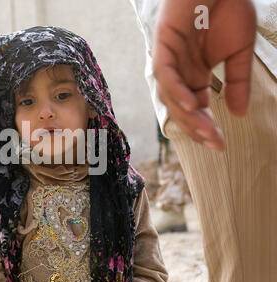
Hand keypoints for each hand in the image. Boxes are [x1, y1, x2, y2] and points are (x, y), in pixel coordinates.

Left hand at [153, 0, 256, 150]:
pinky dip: (176, 89)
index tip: (221, 145)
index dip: (206, 127)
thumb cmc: (228, 10)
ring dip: (188, 114)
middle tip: (214, 143)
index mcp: (194, 75)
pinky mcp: (163, 45)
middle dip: (197, 127)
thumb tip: (240, 114)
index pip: (197, 109)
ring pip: (171, 96)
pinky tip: (191, 104)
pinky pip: (165, 73)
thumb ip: (237, 82)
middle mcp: (179, 72)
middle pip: (182, 108)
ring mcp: (169, 59)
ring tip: (206, 130)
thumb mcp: (239, 52)